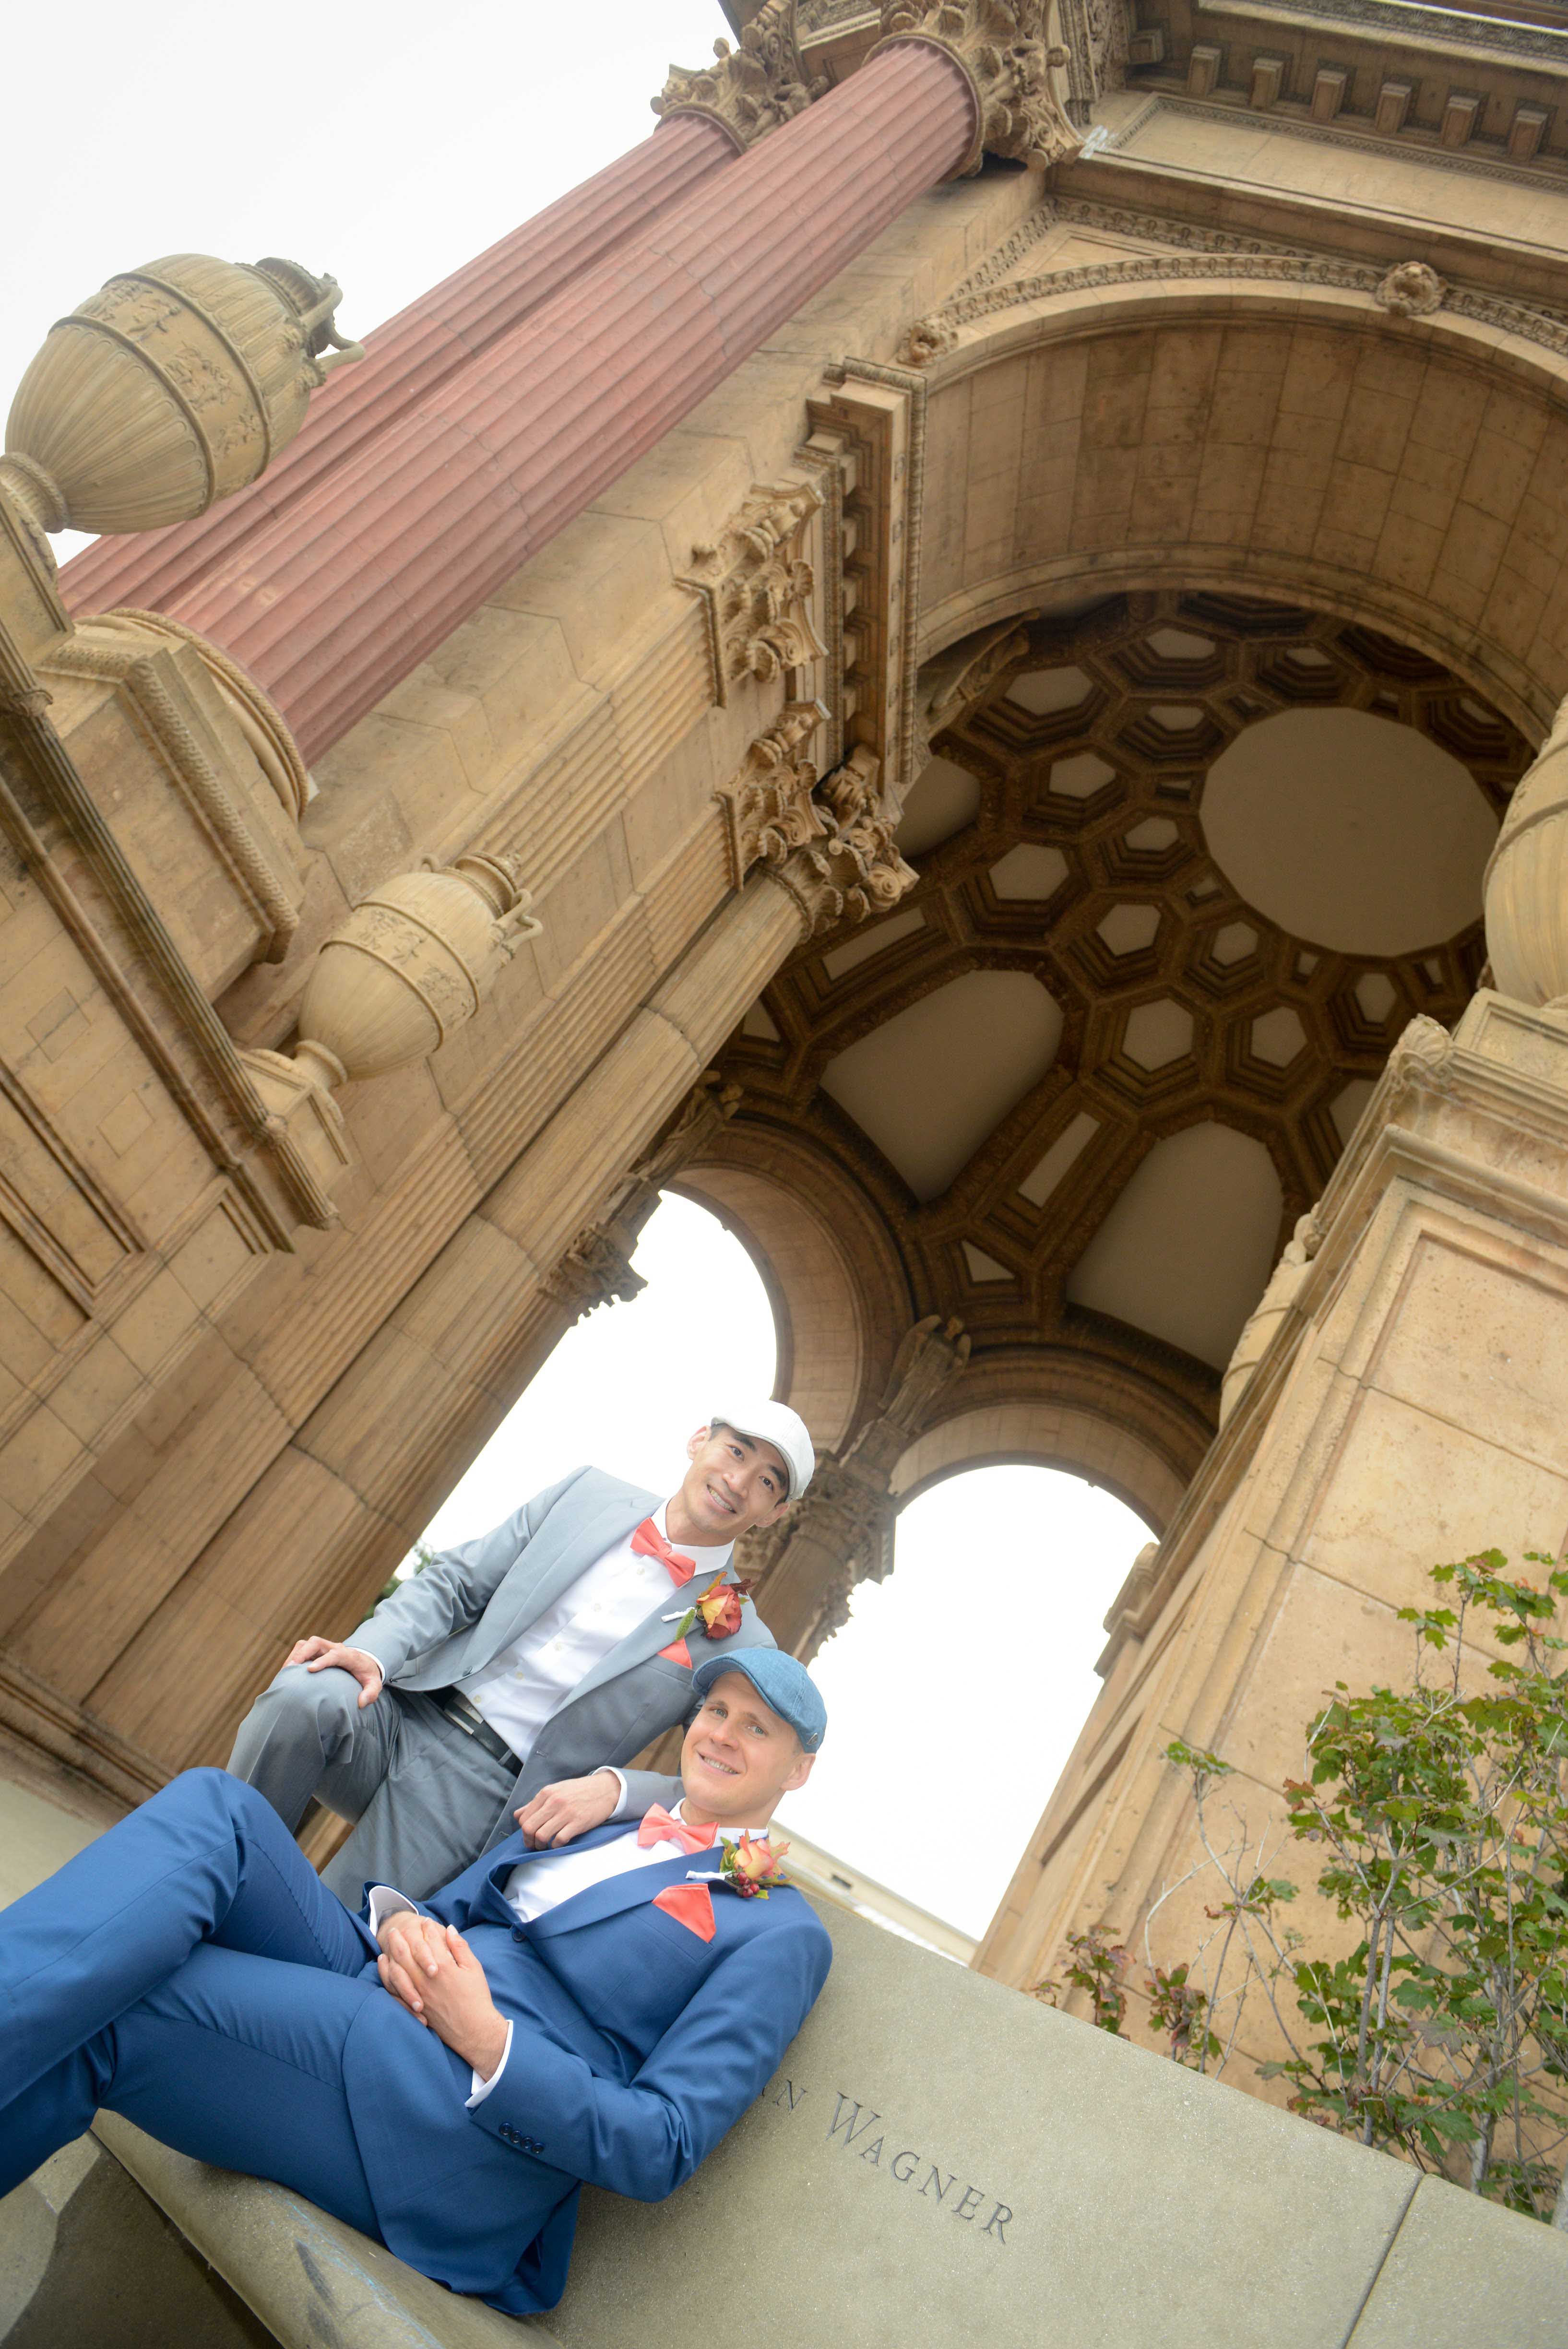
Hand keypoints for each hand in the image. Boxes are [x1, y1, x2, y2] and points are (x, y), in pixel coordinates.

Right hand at [285, 1637, 382, 1707]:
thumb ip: (371, 1693)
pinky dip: (293, 1658)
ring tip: (285, 1671)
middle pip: (316, 1642)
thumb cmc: (367, 1675)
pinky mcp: (317, 1651)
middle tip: (290, 1668)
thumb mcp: (374, 1684)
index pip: (335, 1654)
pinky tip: (287, 1673)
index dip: (323, 1660)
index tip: (310, 1670)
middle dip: (303, 1653)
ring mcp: (325, 1648)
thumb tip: (361, 1703)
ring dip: (295, 1655)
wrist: (365, 1663)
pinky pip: (302, 1649)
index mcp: (349, 1656)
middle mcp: (335, 1648)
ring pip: (306, 1643)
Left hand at [378, 1920, 506, 2076]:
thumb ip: (460, 1947)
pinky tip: (384, 1964)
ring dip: (392, 1951)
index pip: (430, 1940)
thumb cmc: (476, 1997)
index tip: (425, 1921)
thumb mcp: (474, 1968)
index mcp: (444, 1966)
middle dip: (402, 1937)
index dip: (428, 1928)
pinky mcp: (412, 2005)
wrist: (472, 2029)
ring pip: (398, 1967)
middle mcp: (426, 1978)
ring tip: (389, 1941)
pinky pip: (393, 1986)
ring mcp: (417, 1992)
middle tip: (398, 1928)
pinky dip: (386, 1973)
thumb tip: (449, 1929)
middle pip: (408, 1951)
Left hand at [515, 1769, 618, 1847]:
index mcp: (546, 1793)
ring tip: (545, 1846)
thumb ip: (535, 1803)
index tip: (528, 1837)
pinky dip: (555, 1846)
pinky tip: (558, 1844)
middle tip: (533, 1845)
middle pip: (529, 1828)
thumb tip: (517, 1815)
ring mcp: (566, 1813)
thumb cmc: (579, 1791)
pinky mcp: (578, 1823)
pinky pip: (559, 1840)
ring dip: (540, 1846)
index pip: (524, 1817)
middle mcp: (554, 1802)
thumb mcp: (555, 1790)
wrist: (605, 1789)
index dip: (523, 1831)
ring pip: (542, 1836)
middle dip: (528, 1841)